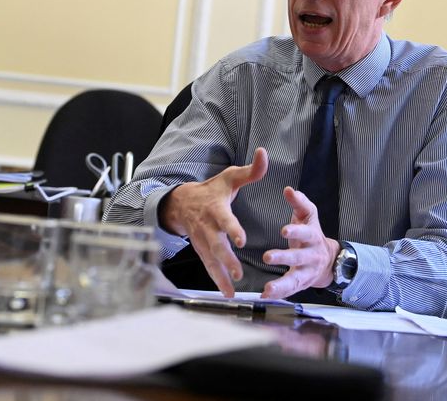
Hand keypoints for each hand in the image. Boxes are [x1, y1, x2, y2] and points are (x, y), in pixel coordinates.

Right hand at [160, 147, 268, 296]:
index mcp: (216, 208)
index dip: (232, 229)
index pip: (224, 220)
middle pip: (216, 245)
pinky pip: (208, 266)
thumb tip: (264, 154)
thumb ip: (250, 171)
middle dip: (226, 259)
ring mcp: (202, 240)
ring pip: (210, 259)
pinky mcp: (201, 250)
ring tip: (231, 290)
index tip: (241, 240)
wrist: (181, 202)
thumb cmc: (211, 190)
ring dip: (220, 275)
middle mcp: (207, 227)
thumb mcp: (229, 177)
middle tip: (238, 271)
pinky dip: (216, 280)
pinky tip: (227, 292)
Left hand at [260, 187, 340, 298]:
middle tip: (268, 257)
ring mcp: (307, 272)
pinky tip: (265, 295)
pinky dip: (279, 294)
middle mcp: (311, 256)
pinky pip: (290, 290)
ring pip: (295, 279)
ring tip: (268, 288)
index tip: (284, 231)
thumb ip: (299, 202)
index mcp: (312, 237)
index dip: (296, 232)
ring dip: (281, 284)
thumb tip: (288, 189)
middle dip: (284, 257)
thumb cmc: (311, 234)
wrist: (329, 260)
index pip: (305, 233)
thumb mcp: (308, 216)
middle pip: (299, 257)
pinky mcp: (301, 284)